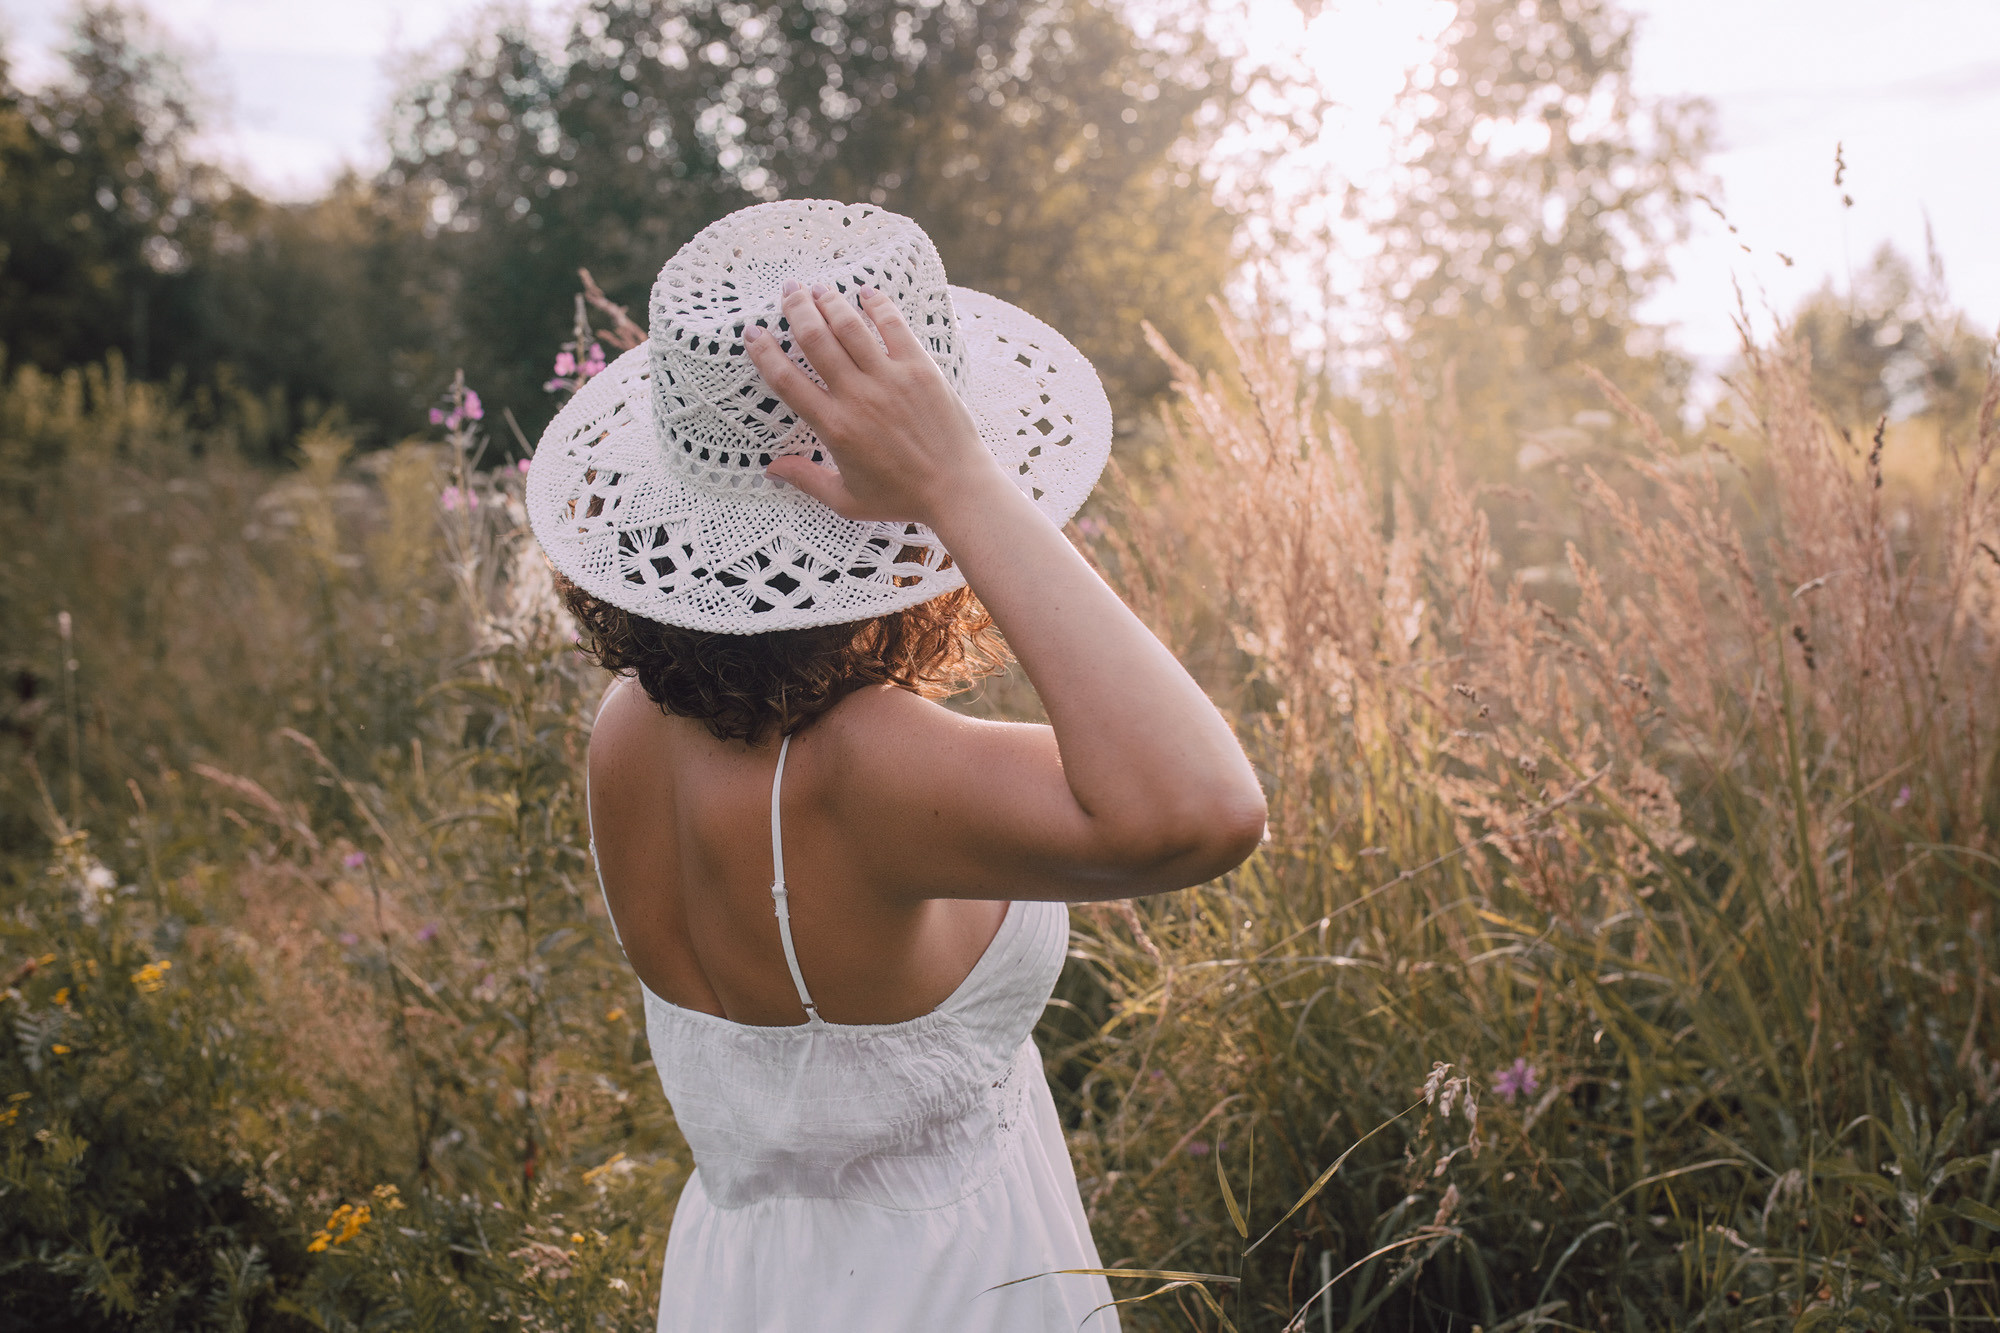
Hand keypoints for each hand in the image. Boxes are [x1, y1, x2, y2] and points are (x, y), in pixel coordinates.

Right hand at [745, 281, 1000, 527]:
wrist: (957, 489)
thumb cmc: (902, 498)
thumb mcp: (846, 500)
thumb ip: (806, 479)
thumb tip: (770, 469)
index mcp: (834, 427)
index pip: (786, 380)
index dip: (764, 352)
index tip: (753, 333)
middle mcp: (857, 396)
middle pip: (815, 340)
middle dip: (796, 310)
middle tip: (787, 292)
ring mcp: (890, 379)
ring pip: (849, 326)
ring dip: (829, 302)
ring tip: (817, 288)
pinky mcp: (920, 369)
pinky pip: (894, 326)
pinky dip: (877, 305)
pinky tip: (865, 292)